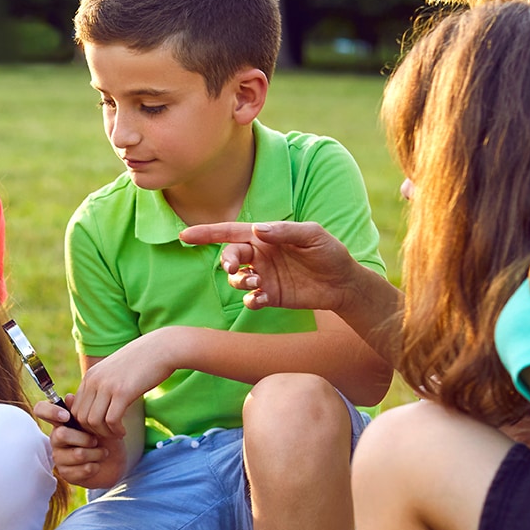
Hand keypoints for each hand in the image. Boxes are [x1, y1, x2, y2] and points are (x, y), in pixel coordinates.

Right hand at [35, 395, 127, 489]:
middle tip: (96, 440)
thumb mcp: (99, 420)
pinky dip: (94, 466)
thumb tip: (68, 397)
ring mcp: (59, 457)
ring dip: (95, 453)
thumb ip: (84, 409)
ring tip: (103, 452)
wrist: (115, 460)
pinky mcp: (66, 474)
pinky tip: (97, 464)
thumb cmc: (104, 436)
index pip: (41, 410)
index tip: (66, 416)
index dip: (50, 411)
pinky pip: (81, 470)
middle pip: (61, 434)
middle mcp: (56, 438)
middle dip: (85, 438)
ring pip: (76, 454)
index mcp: (60, 421)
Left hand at [73, 333, 171, 437]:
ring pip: (93, 421)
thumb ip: (104, 384)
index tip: (101, 428)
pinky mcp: (122, 392)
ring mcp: (107, 385)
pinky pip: (111, 420)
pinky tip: (123, 431)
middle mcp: (94, 380)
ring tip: (117, 433)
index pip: (75, 408)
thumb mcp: (115, 370)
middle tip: (109, 434)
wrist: (162, 348)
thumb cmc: (143, 361)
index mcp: (91, 375)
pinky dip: (115, 431)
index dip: (86, 424)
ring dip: (105, 433)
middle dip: (93, 431)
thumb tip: (99, 402)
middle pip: (80, 417)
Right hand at [178, 221, 360, 311]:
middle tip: (232, 267)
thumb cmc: (330, 252)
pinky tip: (260, 299)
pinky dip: (250, 300)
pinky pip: (250, 299)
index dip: (207, 233)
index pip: (230, 233)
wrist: (344, 283)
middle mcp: (260, 256)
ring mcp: (264, 277)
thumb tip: (257, 230)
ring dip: (238, 280)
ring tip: (254, 283)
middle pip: (230, 256)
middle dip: (226, 260)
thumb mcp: (312, 235)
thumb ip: (284, 231)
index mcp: (265, 237)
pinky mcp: (270, 296)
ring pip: (236, 278)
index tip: (184, 235)